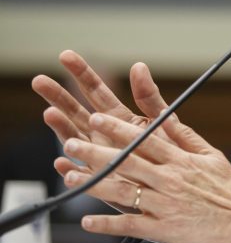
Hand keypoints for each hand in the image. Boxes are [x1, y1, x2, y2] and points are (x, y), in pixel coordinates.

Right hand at [31, 50, 175, 177]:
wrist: (178, 186)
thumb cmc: (171, 152)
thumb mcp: (163, 120)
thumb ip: (150, 97)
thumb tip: (139, 66)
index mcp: (119, 118)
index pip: (96, 92)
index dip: (82, 73)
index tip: (66, 56)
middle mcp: (104, 135)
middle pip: (76, 112)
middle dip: (58, 96)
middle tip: (40, 81)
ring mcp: (99, 157)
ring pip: (74, 140)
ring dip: (61, 128)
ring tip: (51, 114)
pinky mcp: (102, 182)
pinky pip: (83, 176)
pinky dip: (72, 170)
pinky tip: (63, 161)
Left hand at [62, 112, 230, 242]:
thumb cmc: (227, 187)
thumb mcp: (209, 153)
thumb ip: (183, 136)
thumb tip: (164, 115)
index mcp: (180, 160)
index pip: (144, 140)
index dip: (118, 129)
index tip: (98, 118)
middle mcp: (170, 180)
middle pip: (127, 163)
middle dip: (97, 152)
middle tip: (72, 143)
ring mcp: (165, 205)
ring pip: (123, 193)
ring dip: (94, 184)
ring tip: (70, 178)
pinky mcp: (163, 228)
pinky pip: (131, 225)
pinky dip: (108, 223)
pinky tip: (89, 220)